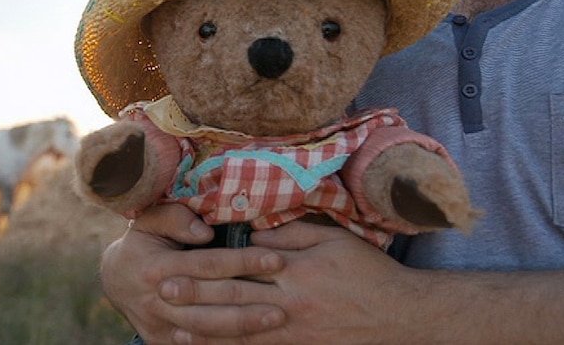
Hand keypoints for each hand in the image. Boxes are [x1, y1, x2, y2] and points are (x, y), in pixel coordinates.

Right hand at [100, 204, 285, 343]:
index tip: (275, 259)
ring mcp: (159, 325)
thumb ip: (175, 217)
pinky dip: (226, 343)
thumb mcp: (149, 220)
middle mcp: (157, 299)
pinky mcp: (162, 342)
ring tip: (276, 319)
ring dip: (244, 326)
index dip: (242, 261)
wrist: (115, 280)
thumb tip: (205, 230)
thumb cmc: (143, 242)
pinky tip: (254, 338)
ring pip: (207, 329)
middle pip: (211, 301)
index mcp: (156, 266)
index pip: (207, 264)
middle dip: (251, 299)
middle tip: (285, 298)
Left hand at [161, 221, 415, 343]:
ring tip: (174, 327)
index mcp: (296, 269)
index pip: (244, 264)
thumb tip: (255, 231)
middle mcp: (290, 302)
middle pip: (234, 297)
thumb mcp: (335, 240)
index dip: (207, 264)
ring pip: (241, 331)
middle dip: (194, 295)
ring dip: (205, 329)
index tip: (177, 262)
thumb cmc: (369, 273)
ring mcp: (294, 332)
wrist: (403, 318)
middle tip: (160, 291)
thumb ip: (294, 234)